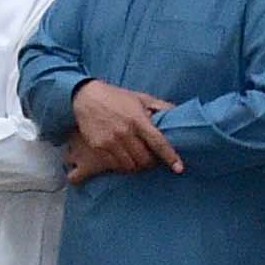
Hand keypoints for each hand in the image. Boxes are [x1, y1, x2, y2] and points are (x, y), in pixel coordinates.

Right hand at [67, 81, 184, 178]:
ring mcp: (111, 141)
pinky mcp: (99, 147)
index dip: (170, 156)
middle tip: (153, 159)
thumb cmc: (116, 97)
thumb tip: (178, 112)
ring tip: (139, 159)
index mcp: (138, 119)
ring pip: (131, 165)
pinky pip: (116, 165)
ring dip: (138, 166)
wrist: (86, 97)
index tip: (179, 168)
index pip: (158, 142)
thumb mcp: (140, 97)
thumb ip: (160, 106)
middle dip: (152, 162)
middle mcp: (124, 132)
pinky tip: (125, 158)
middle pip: (145, 159)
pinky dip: (124, 165)